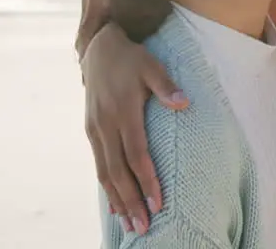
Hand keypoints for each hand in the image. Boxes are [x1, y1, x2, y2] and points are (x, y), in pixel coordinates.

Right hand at [82, 23, 188, 233]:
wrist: (98, 49)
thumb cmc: (131, 58)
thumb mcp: (151, 65)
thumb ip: (166, 85)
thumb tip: (184, 103)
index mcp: (122, 112)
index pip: (136, 154)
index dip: (146, 180)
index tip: (158, 203)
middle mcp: (105, 125)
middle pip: (118, 172)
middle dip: (131, 201)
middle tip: (143, 227)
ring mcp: (95, 130)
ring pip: (105, 174)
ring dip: (118, 201)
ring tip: (130, 225)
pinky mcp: (90, 131)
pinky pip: (99, 165)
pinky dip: (107, 188)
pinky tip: (115, 206)